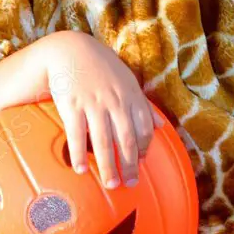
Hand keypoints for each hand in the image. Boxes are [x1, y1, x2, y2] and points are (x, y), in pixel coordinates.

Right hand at [44, 31, 163, 188]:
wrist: (71, 50)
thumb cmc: (102, 68)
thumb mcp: (128, 82)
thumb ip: (144, 106)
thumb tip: (162, 127)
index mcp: (131, 97)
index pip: (144, 129)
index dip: (144, 149)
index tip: (141, 164)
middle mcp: (115, 102)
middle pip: (126, 140)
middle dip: (129, 165)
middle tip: (130, 184)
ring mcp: (93, 104)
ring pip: (103, 141)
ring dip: (107, 166)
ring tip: (110, 184)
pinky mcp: (72, 105)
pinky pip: (76, 135)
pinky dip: (79, 154)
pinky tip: (81, 169)